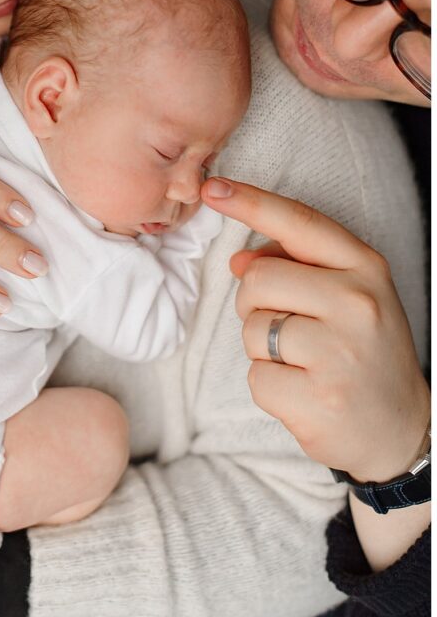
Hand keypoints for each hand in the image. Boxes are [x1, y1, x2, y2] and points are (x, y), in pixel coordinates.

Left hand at [202, 177, 429, 482]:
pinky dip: (269, 388)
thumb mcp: (346, 296)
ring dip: (261, 349)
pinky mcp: (321, 399)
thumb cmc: (363, 351)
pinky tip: (304, 394)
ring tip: (303, 364)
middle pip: (258, 279)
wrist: (403, 428)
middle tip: (289, 330)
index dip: (251, 202)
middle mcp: (358, 302)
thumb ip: (296, 268)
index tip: (213, 188)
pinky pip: (256, 378)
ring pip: (251, 329)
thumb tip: (239, 261)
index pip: (299, 223)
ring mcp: (341, 352)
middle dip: (255, 304)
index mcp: (365, 268)